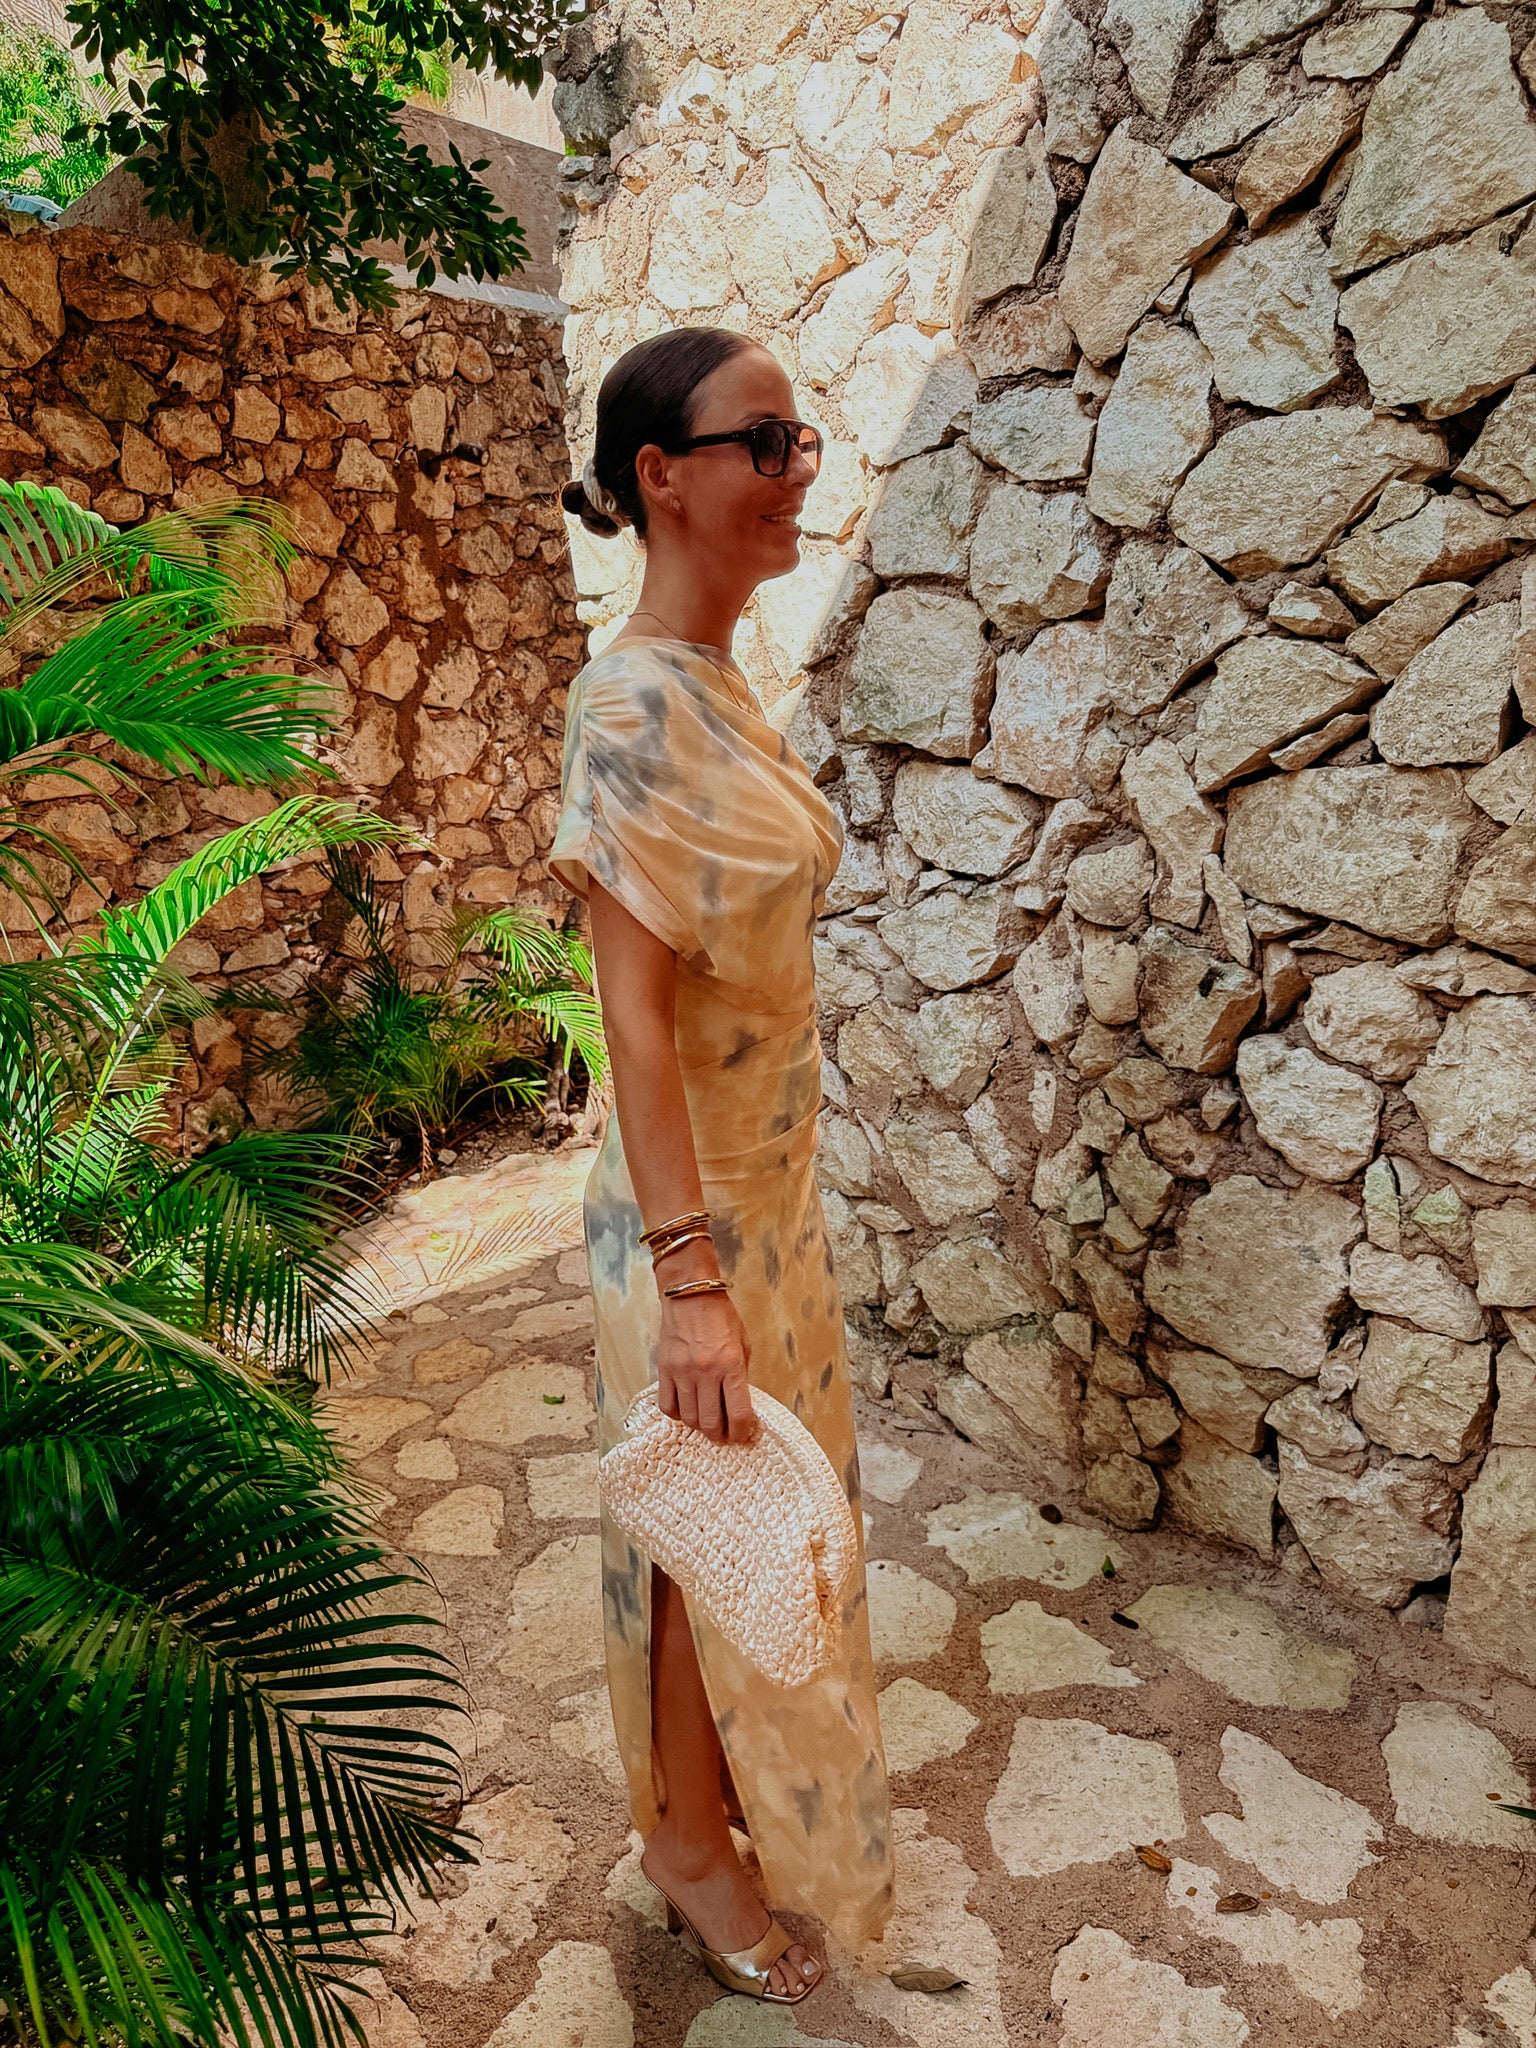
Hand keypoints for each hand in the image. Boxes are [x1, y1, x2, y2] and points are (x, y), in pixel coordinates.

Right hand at [656, 1288, 756, 1444]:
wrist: (690, 1295)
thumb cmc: (721, 1317)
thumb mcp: (743, 1344)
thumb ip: (741, 1375)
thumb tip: (738, 1404)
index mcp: (731, 1366)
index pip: (738, 1413)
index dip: (741, 1432)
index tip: (741, 1435)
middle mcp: (706, 1373)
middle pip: (710, 1423)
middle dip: (719, 1435)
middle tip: (722, 1435)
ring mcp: (682, 1373)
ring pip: (689, 1418)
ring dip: (699, 1426)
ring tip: (705, 1422)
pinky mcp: (664, 1370)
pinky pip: (667, 1406)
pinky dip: (677, 1414)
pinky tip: (686, 1409)